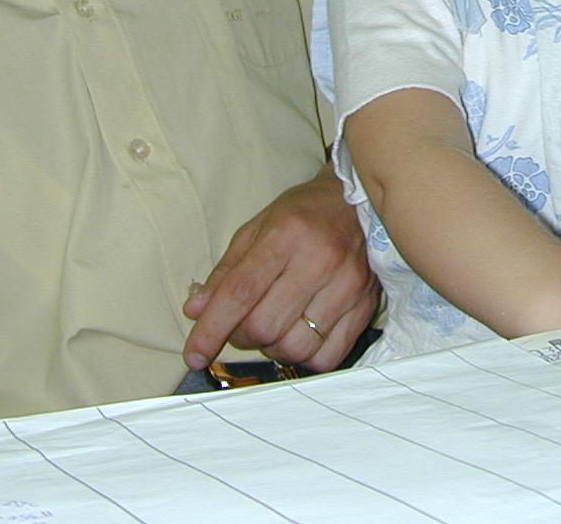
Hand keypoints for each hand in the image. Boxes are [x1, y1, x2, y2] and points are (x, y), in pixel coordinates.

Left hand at [183, 169, 378, 371]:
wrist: (361, 202)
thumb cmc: (304, 214)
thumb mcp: (257, 229)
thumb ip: (226, 272)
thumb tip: (196, 311)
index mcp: (286, 234)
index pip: (240, 293)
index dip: (211, 329)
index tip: (194, 354)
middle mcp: (320, 260)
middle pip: (265, 326)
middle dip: (242, 336)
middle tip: (243, 324)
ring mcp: (348, 286)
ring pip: (295, 347)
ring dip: (273, 348)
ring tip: (274, 328)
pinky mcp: (366, 306)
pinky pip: (327, 357)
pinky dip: (304, 358)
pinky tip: (300, 337)